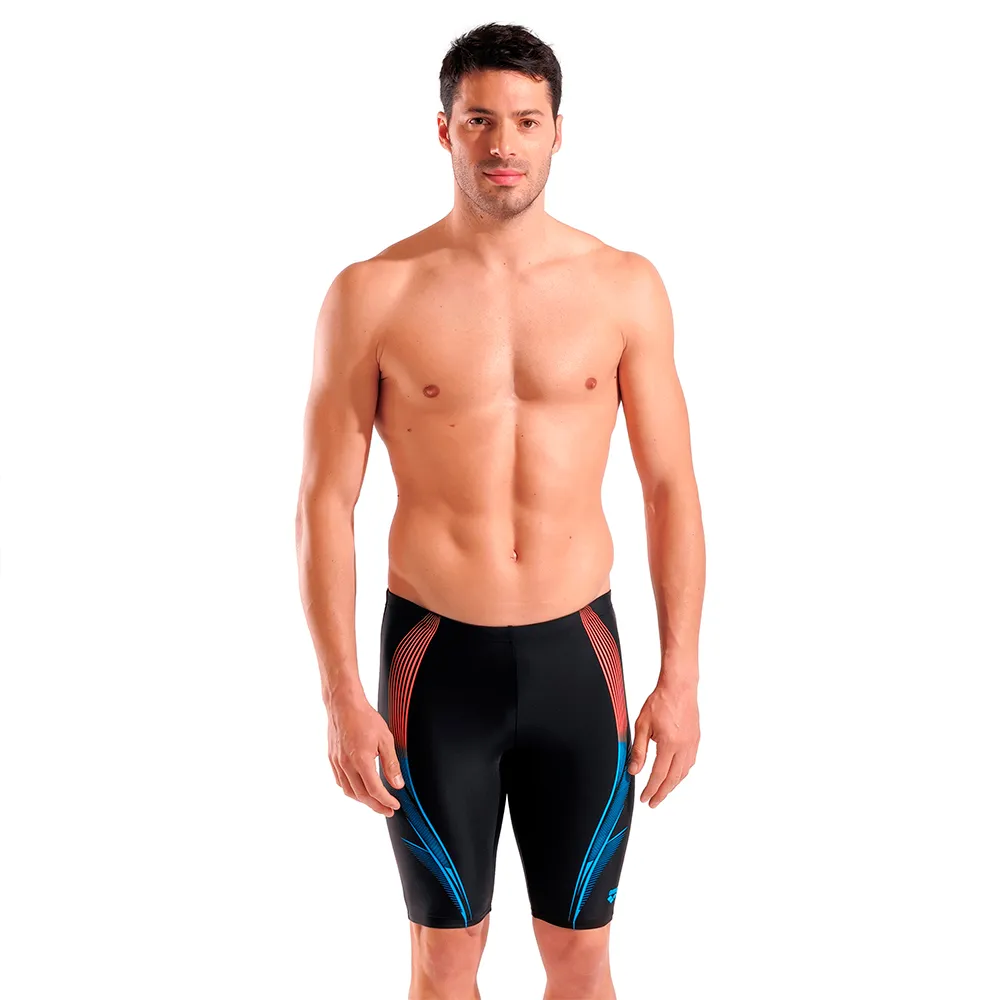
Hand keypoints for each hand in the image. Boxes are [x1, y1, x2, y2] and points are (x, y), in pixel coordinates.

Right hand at [327, 687, 405, 816]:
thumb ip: (391, 764)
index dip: (386, 801)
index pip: (374, 790)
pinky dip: (351, 790)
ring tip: (375, 802)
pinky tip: (359, 788)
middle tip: (387, 810)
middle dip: (376, 806)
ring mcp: (337, 763)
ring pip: (348, 791)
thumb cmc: (364, 718)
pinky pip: (340, 782)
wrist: (344, 705)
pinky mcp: (332, 759)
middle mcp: (346, 765)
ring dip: (363, 800)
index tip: (394, 805)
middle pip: (361, 795)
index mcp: (361, 761)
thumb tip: (397, 783)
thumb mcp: (386, 739)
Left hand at [627, 682, 698, 806]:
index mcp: (669, 744)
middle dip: (662, 793)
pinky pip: (690, 762)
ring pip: (684, 772)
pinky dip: (681, 773)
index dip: (651, 790)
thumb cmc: (660, 701)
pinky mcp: (696, 739)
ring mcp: (692, 744)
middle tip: (654, 802)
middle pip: (673, 779)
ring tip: (662, 791)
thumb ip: (639, 750)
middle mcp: (684, 747)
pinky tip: (675, 774)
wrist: (679, 687)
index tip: (645, 799)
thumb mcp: (642, 725)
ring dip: (673, 784)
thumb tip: (634, 770)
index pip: (659, 775)